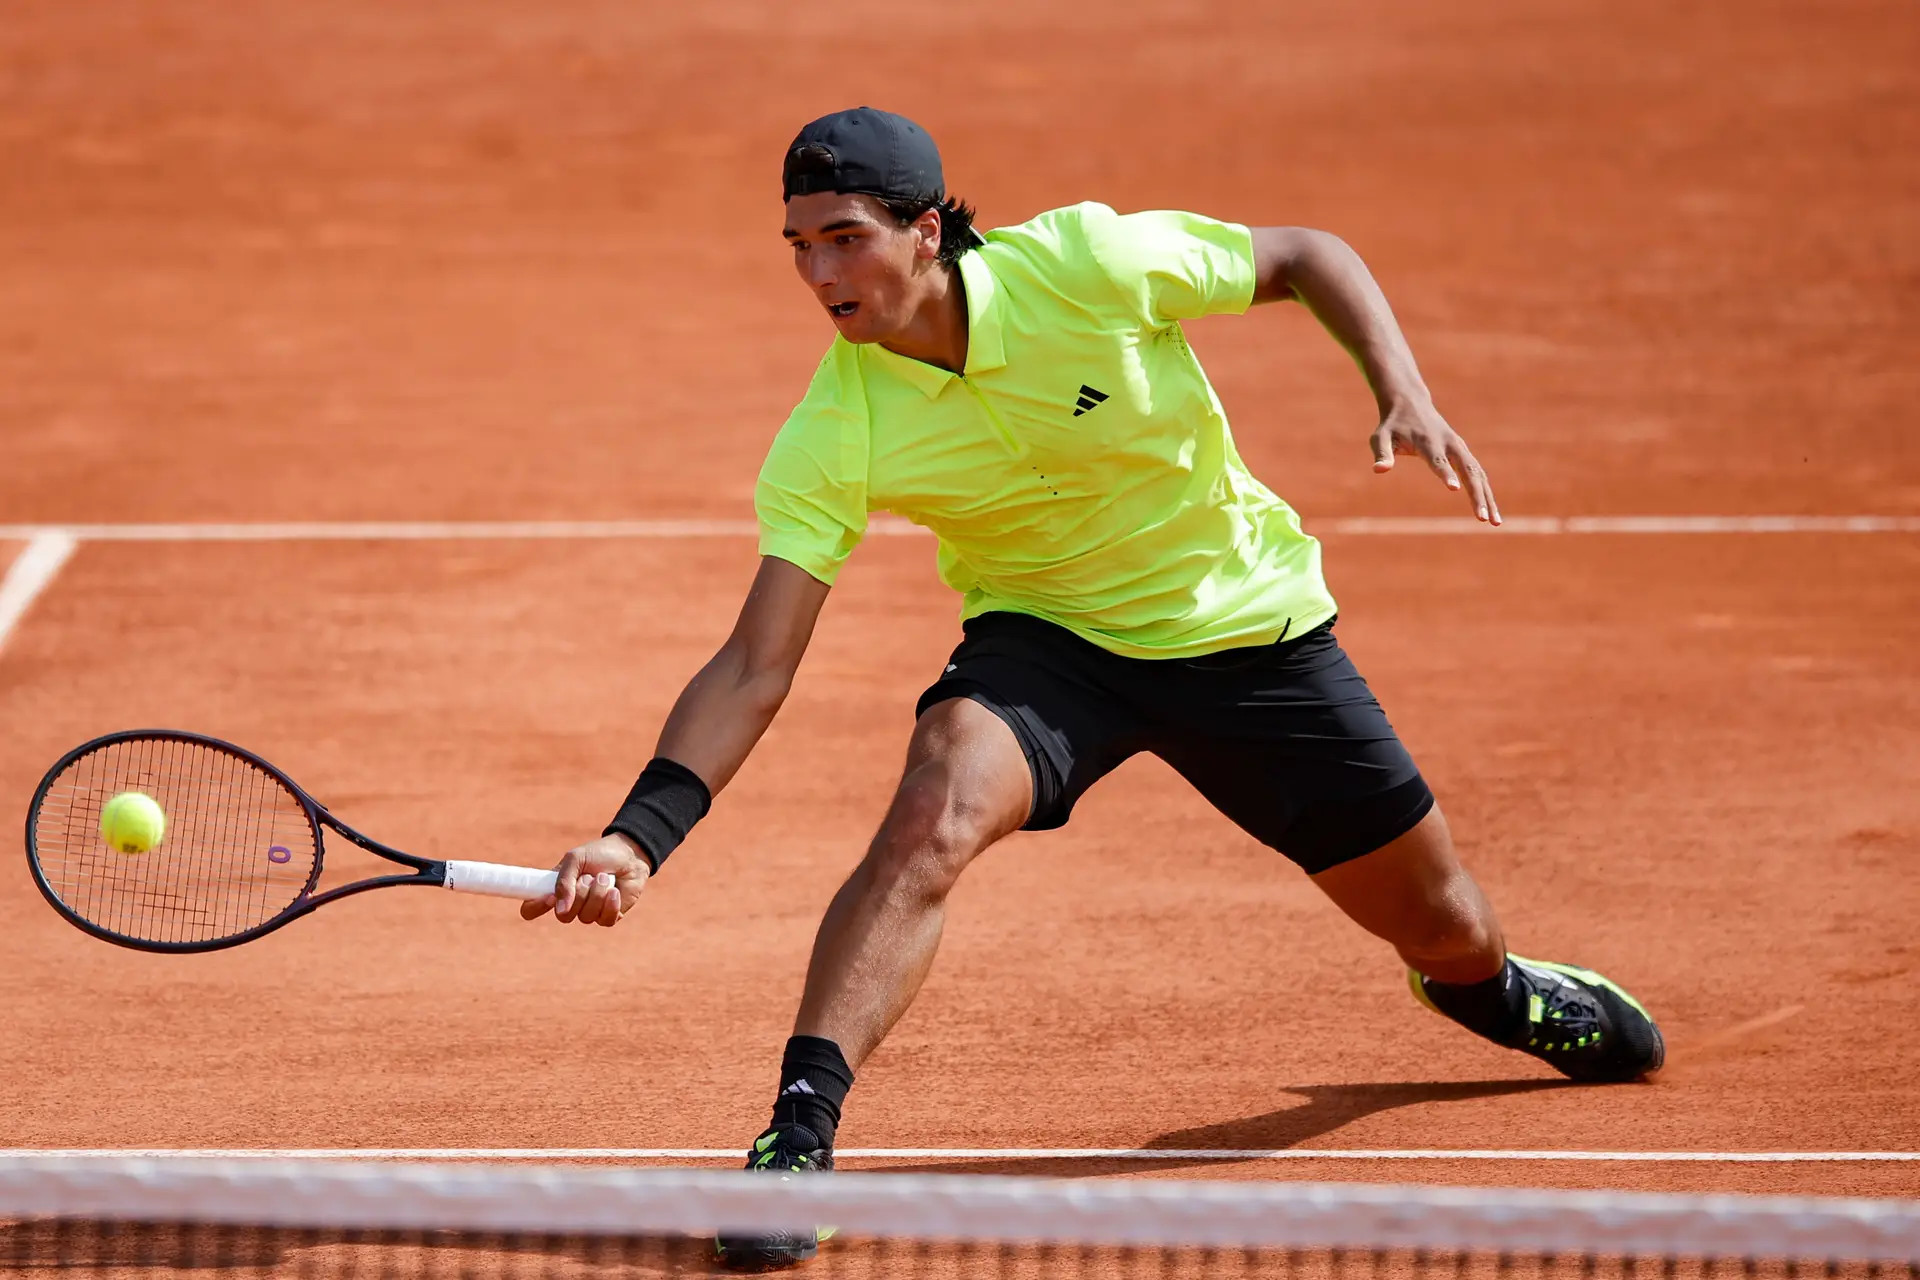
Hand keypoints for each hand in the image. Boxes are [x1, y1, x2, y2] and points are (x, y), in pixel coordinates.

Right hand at [520, 833, 650, 926]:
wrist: (630, 855)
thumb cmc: (600, 854)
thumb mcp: (576, 859)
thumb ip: (564, 881)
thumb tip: (560, 910)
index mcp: (555, 888)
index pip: (531, 908)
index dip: (535, 907)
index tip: (549, 897)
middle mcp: (570, 903)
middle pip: (563, 916)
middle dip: (579, 894)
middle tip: (589, 877)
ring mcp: (589, 911)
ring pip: (586, 917)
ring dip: (597, 894)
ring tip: (604, 877)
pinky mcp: (608, 915)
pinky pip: (604, 920)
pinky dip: (610, 904)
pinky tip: (615, 891)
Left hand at [1370, 397, 1500, 524]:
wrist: (1410, 403)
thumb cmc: (1393, 425)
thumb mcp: (1381, 437)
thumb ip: (1382, 453)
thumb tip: (1379, 470)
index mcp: (1428, 442)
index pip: (1438, 460)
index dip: (1446, 474)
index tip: (1454, 489)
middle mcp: (1450, 444)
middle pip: (1468, 471)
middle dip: (1476, 495)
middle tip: (1481, 518)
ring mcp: (1460, 448)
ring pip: (1479, 474)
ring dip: (1488, 498)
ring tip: (1494, 523)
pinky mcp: (1464, 453)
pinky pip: (1479, 474)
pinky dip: (1486, 492)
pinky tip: (1491, 512)